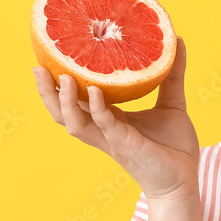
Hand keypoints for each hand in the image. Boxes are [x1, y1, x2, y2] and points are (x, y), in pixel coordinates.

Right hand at [33, 35, 199, 202]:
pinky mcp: (124, 145)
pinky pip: (104, 125)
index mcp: (110, 119)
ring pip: (74, 122)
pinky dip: (97, 108)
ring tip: (62, 77)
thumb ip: (172, 74)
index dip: (60, 84)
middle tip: (37, 68)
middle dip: (47, 93)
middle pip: (63, 113)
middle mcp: (104, 130)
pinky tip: (96, 92)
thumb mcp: (172, 103)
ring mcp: (111, 139)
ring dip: (65, 101)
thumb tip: (178, 40)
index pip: (77, 101)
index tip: (51, 59)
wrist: (184, 180)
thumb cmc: (174, 147)